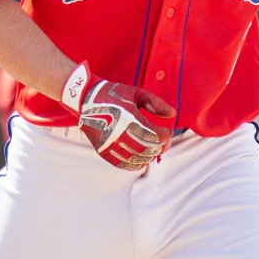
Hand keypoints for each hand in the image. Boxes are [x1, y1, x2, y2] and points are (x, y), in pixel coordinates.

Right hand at [61, 61, 175, 170]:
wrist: (86, 99)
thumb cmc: (113, 94)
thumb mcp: (137, 93)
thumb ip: (156, 103)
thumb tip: (173, 114)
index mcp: (129, 118)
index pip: (155, 136)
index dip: (166, 136)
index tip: (169, 131)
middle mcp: (119, 134)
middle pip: (148, 149)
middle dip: (161, 146)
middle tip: (165, 140)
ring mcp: (110, 145)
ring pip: (138, 159)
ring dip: (150, 155)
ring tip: (154, 147)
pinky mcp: (104, 152)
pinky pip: (124, 165)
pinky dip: (137, 163)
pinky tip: (142, 157)